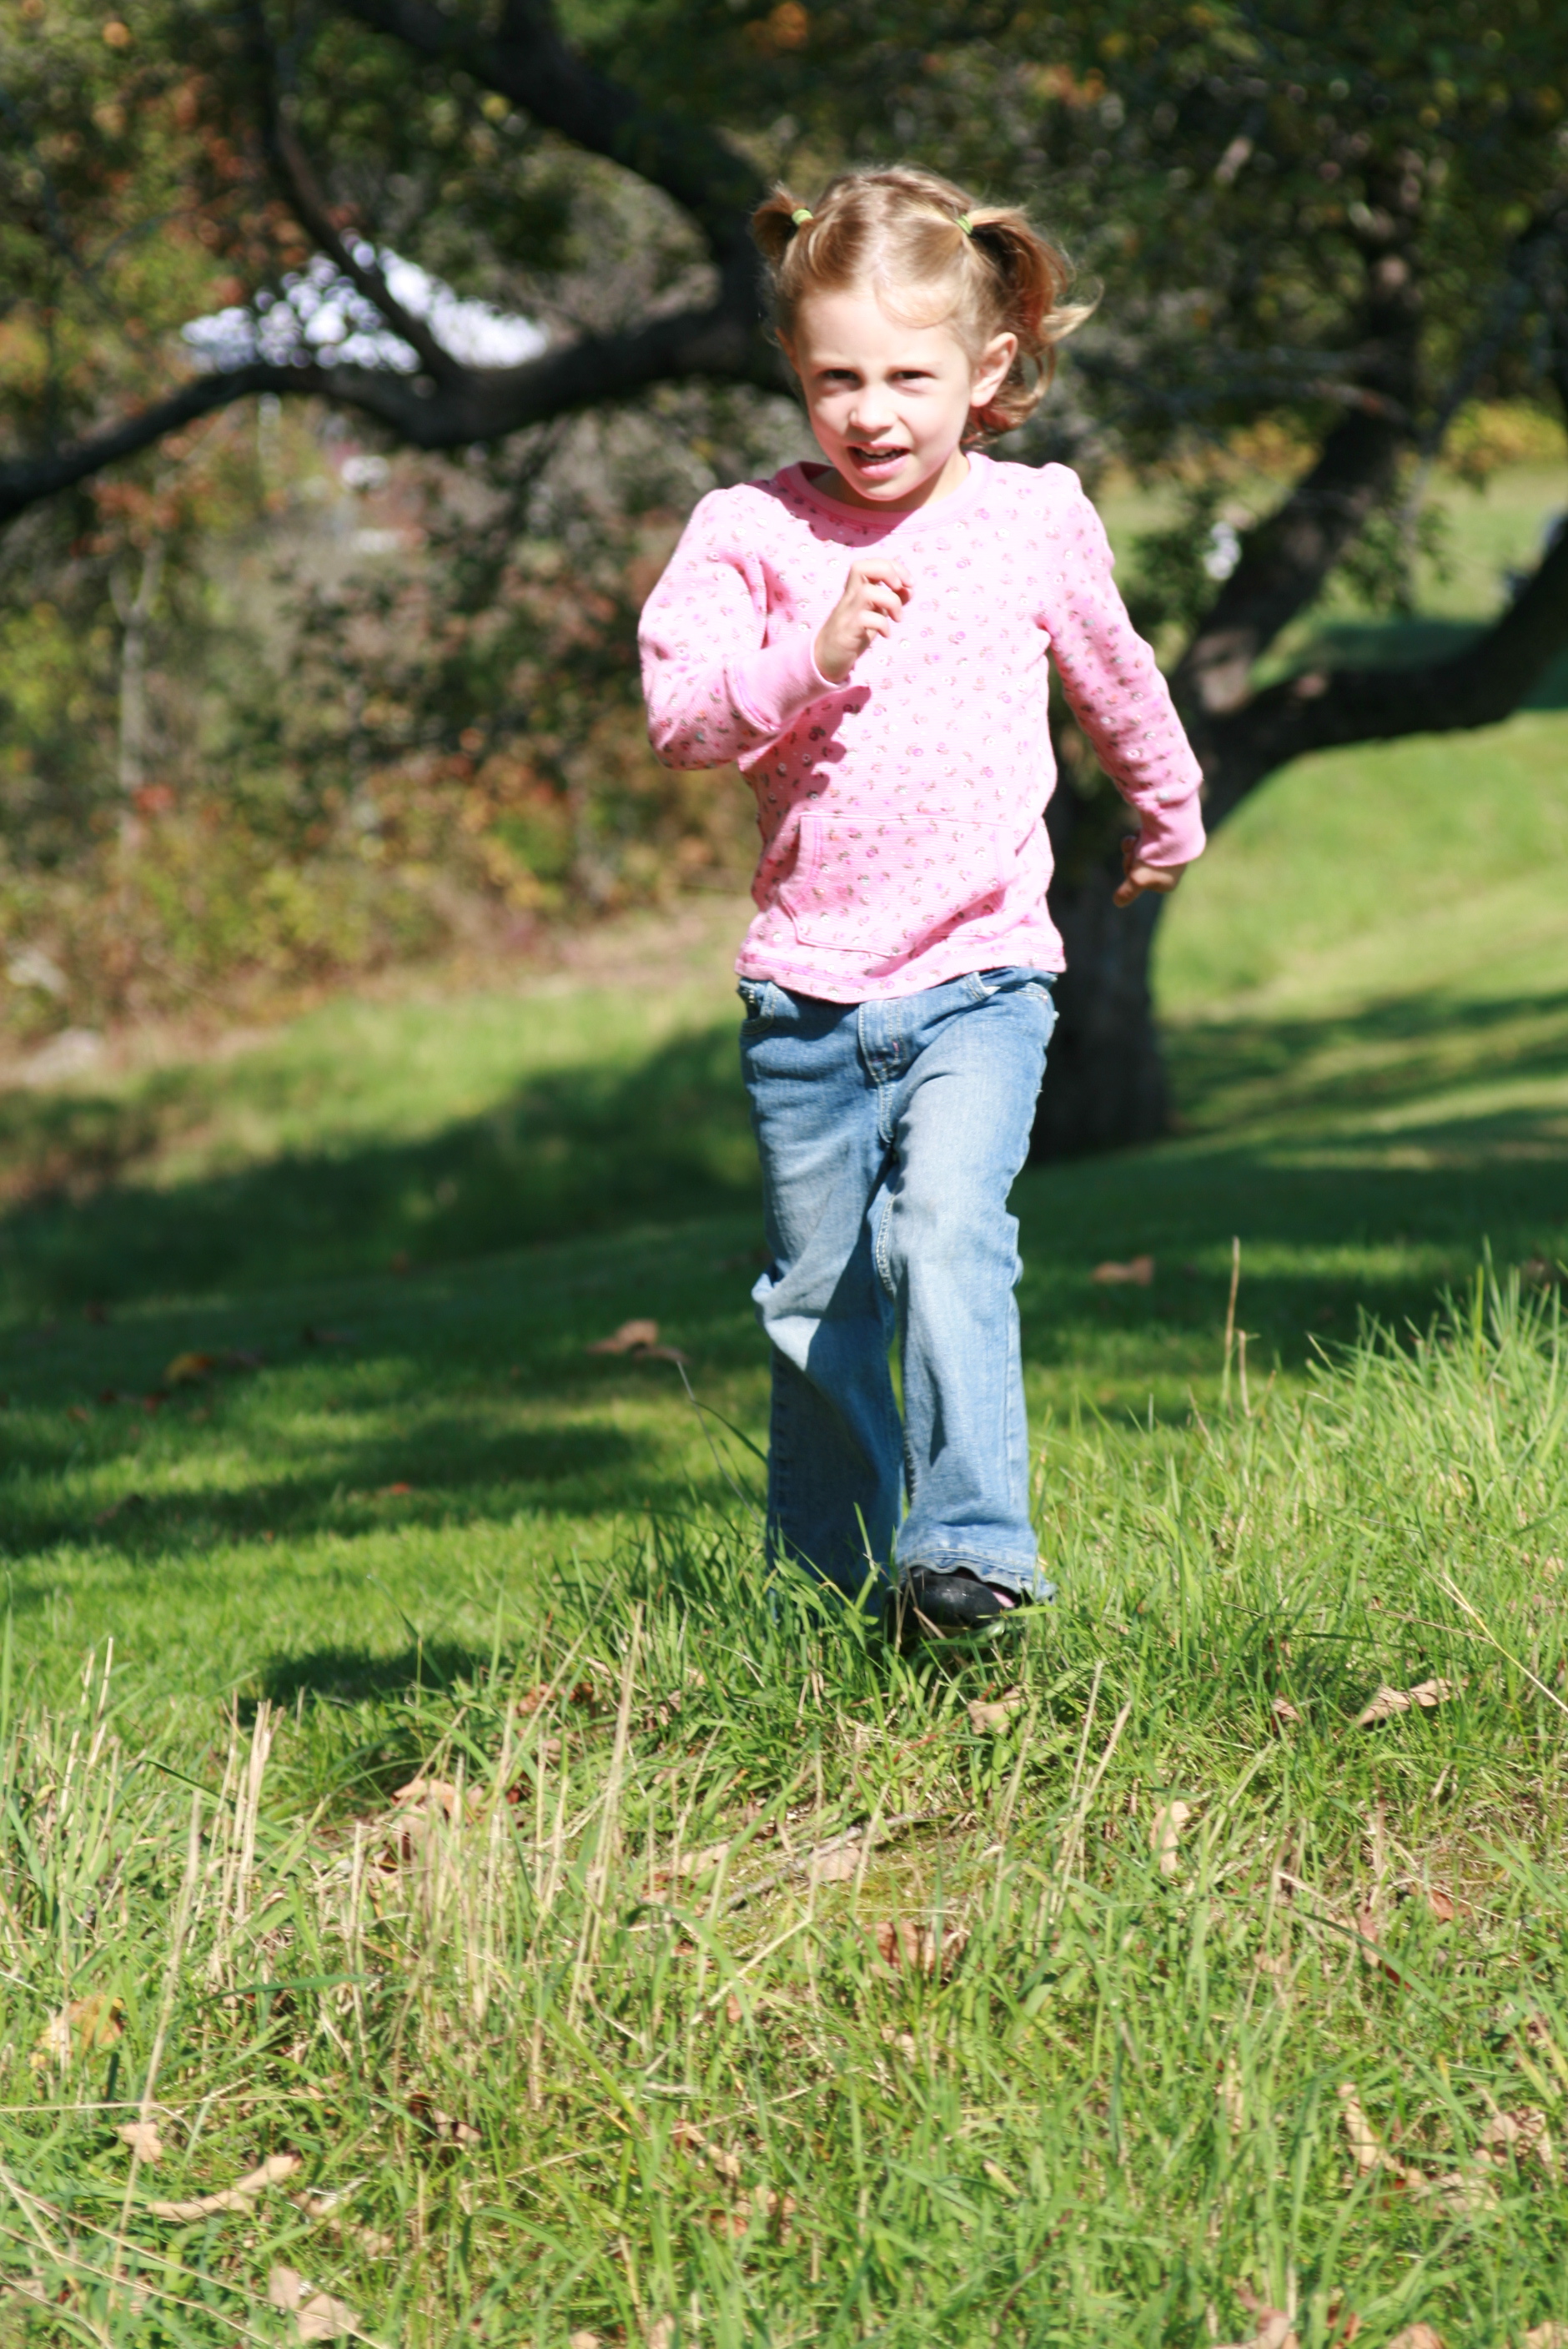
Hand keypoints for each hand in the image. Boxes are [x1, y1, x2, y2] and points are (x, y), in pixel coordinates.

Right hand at [814, 558, 910, 681]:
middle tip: (901, 588)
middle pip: (861, 567)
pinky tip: (886, 634)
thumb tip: (910, 589)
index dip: (893, 566)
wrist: (827, 657)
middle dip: (888, 572)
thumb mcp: (876, 613)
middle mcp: (850, 596)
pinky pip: (865, 619)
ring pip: (866, 592)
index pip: (871, 564)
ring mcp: (847, 613)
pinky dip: (883, 625)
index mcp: (857, 589)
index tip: (909, 583)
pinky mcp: (846, 631)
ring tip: (898, 618)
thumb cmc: (854, 633)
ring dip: (891, 602)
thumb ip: (892, 600)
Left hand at [1113, 833, 1186, 906]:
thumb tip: (1118, 902)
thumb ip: (1127, 892)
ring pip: (1138, 851)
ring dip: (1133, 844)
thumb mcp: (1137, 879)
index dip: (1131, 873)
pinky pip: (1144, 839)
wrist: (1171, 828)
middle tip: (1135, 851)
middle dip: (1131, 857)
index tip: (1133, 868)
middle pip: (1136, 867)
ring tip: (1139, 838)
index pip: (1137, 883)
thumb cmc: (1155, 857)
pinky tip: (1144, 831)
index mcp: (1166, 883)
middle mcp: (1169, 869)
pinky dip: (1140, 835)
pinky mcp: (1166, 837)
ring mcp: (1168, 852)